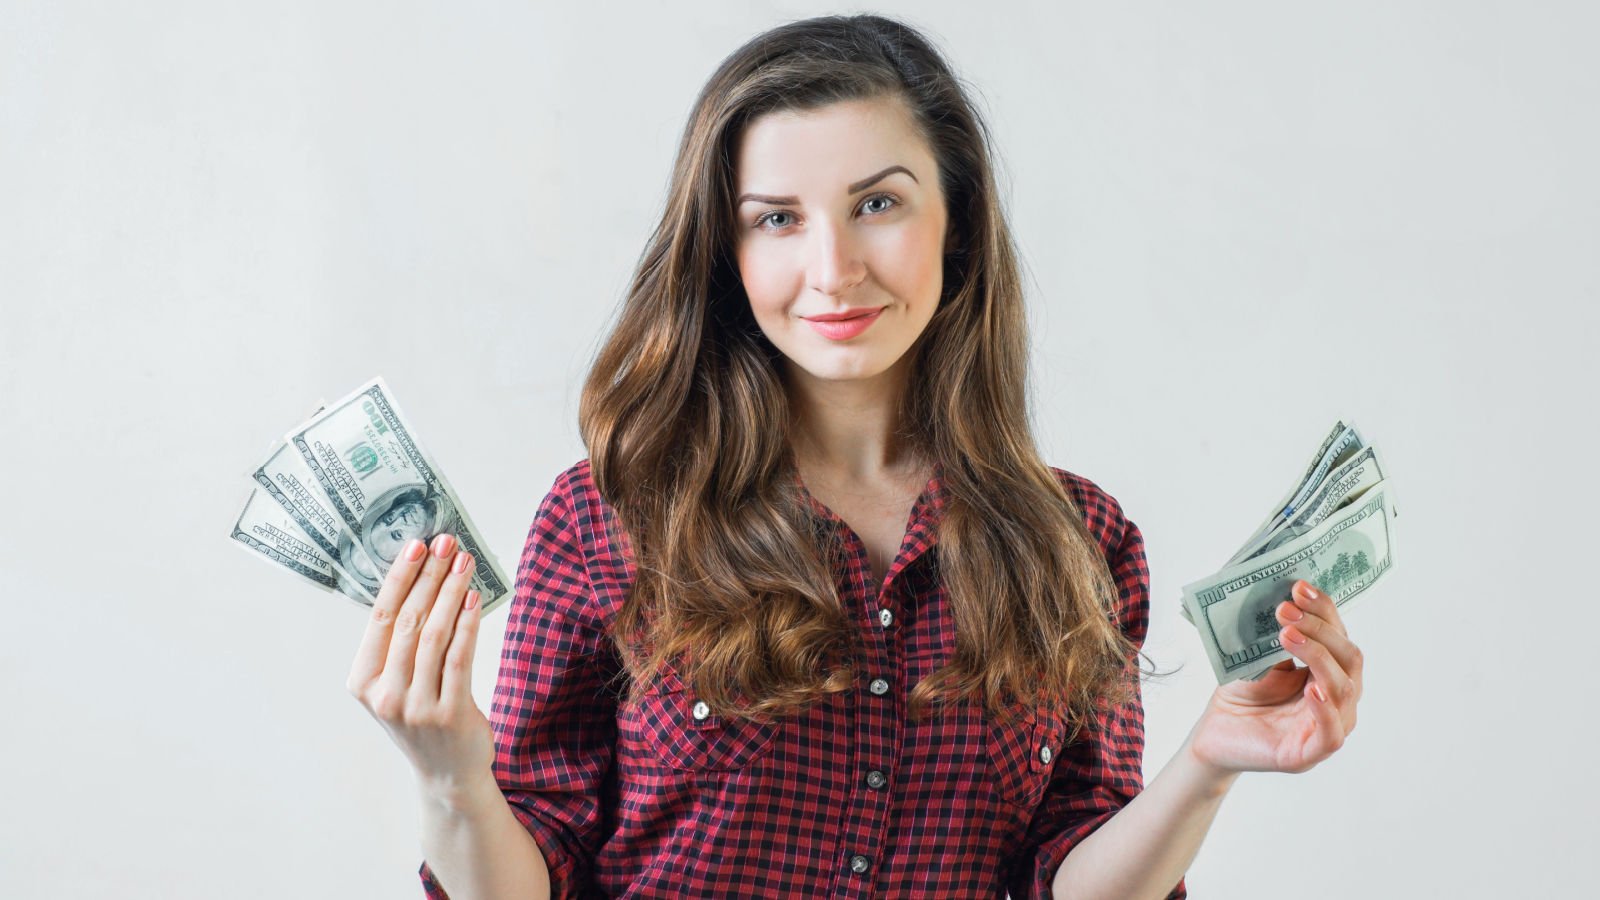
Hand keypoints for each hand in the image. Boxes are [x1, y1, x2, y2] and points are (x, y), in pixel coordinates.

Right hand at [347, 532, 493, 798]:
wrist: (448, 774)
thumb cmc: (423, 717)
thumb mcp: (396, 684)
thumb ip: (399, 643)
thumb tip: (421, 577)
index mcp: (362, 682)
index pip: (380, 618)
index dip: (399, 577)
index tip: (417, 545)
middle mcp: (384, 695)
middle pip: (407, 621)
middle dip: (429, 576)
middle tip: (446, 543)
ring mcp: (416, 707)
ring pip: (433, 636)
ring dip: (451, 592)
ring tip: (465, 563)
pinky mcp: (450, 714)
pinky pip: (459, 658)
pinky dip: (467, 624)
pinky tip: (474, 599)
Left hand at [1185, 579, 1363, 775]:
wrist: (1213, 734)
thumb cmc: (1240, 696)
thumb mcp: (1259, 659)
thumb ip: (1278, 636)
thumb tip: (1285, 596)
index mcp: (1327, 671)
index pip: (1339, 636)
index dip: (1324, 610)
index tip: (1299, 587)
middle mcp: (1336, 698)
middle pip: (1349, 659)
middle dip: (1320, 629)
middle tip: (1285, 611)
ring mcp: (1326, 727)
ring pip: (1344, 690)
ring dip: (1318, 657)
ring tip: (1288, 636)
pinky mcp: (1308, 754)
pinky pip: (1332, 734)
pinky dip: (1326, 709)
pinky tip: (1312, 689)